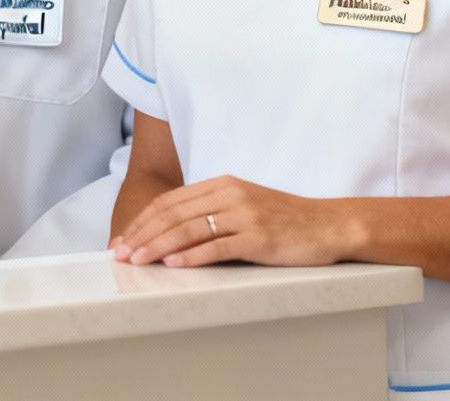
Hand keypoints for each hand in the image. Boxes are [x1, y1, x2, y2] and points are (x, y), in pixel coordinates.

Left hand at [110, 175, 362, 268]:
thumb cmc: (284, 220)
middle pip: (173, 214)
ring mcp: (244, 215)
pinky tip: (173, 263)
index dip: (142, 221)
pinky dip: (191, 255)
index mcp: (222, 184)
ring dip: (158, 246)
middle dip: (142, 234)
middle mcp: (229, 195)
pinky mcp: (258, 237)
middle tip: (120, 253)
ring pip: (189, 229)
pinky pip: (217, 246)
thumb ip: (211, 212)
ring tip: (137, 260)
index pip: (170, 202)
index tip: (123, 239)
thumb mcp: (243, 205)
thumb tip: (171, 232)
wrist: (328, 225)